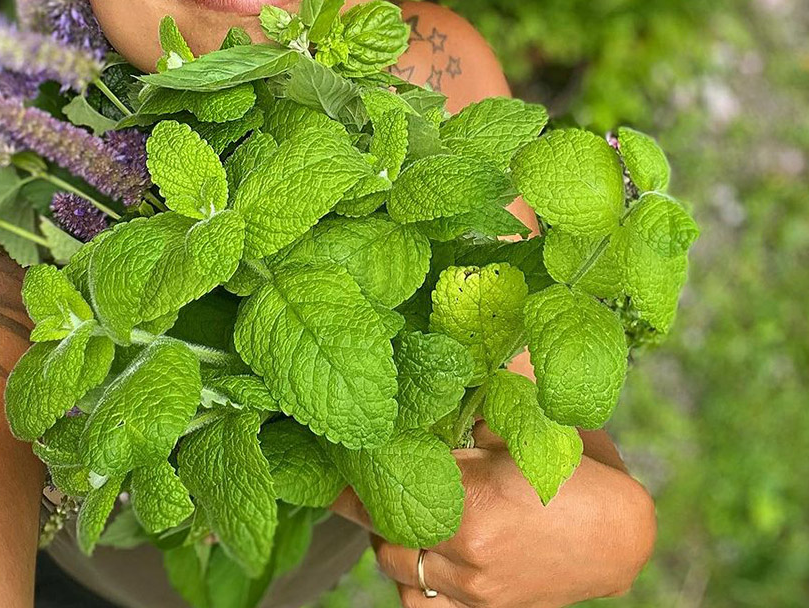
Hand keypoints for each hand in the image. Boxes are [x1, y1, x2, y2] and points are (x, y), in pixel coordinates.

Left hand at [329, 420, 654, 607]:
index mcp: (474, 500)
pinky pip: (421, 604)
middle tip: (358, 470)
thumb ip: (471, 407)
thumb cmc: (578, 470)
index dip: (367, 459)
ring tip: (386, 506)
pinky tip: (414, 549)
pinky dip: (409, 579)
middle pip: (385, 526)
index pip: (396, 475)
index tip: (342, 450)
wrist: (623, 534)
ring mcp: (475, 589)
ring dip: (386, 536)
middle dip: (368, 497)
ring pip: (396, 568)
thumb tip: (428, 380)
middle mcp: (467, 552)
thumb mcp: (524, 423)